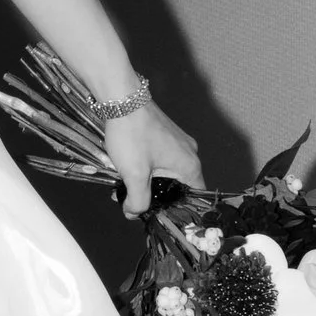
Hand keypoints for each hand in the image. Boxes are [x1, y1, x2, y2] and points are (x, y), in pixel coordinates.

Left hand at [108, 100, 200, 219]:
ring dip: (147, 180)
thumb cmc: (133, 135)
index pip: (193, 198)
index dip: (176, 210)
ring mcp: (179, 142)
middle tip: (134, 201)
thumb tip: (134, 213)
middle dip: (156, 195)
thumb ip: (137, 200)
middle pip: (178, 186)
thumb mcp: (134, 175)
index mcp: (190, 166)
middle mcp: (190, 153)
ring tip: (125, 184)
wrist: (122, 99)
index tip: (158, 216)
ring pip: (167, 172)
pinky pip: (160, 158)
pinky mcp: (166, 134)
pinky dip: (146, 166)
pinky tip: (127, 167)